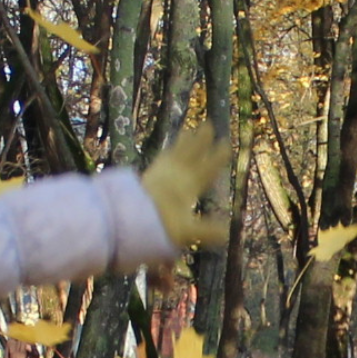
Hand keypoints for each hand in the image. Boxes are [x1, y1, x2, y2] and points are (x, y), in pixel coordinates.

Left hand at [138, 122, 233, 248]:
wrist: (129, 217)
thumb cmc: (160, 226)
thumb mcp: (187, 232)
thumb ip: (207, 231)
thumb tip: (227, 233)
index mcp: (189, 186)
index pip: (207, 169)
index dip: (216, 157)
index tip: (225, 144)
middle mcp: (177, 175)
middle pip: (192, 154)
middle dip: (201, 140)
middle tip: (208, 124)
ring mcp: (162, 172)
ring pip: (177, 152)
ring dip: (184, 141)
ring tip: (188, 131)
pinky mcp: (149, 175)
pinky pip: (162, 158)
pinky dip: (168, 151)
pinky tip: (167, 150)